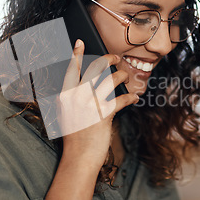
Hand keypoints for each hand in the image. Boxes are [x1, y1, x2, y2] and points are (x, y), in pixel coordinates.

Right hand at [56, 39, 138, 166]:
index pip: (71, 70)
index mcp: (65, 96)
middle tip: (116, 58)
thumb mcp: (66, 115)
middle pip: (95, 68)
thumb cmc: (74, 137)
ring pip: (111, 79)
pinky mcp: (104, 113)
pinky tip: (134, 97)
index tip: (80, 42)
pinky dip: (131, 97)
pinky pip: (122, 99)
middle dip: (109, 59)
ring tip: (126, 77)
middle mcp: (76, 96)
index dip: (76, 54)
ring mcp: (90, 104)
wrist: (79, 157)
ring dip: (122, 76)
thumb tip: (86, 84)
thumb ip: (72, 99)